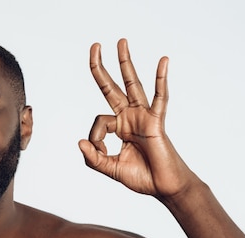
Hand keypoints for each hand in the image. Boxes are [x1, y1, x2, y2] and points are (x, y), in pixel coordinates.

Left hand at [78, 39, 195, 198]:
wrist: (164, 187)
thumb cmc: (142, 177)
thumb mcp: (111, 169)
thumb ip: (93, 159)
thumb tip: (80, 141)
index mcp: (118, 127)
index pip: (98, 122)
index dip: (95, 139)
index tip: (102, 153)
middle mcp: (129, 117)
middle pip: (111, 87)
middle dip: (101, 68)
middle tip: (95, 46)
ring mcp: (143, 117)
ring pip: (132, 84)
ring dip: (125, 63)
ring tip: (121, 42)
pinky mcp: (156, 121)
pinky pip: (160, 97)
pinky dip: (161, 79)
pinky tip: (163, 61)